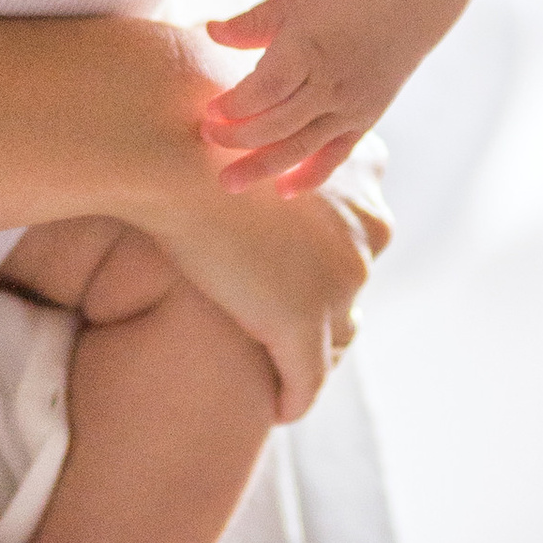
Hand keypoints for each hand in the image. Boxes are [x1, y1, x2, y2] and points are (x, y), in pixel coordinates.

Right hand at [118, 160, 382, 418]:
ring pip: (336, 338)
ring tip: (283, 372)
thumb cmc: (200, 134)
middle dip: (324, 312)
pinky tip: (277, 409)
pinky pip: (306, 381)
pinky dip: (294, 398)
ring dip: (313, 356)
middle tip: (287, 330)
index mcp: (364, 177)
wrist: (173, 149)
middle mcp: (369, 227)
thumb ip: (286, 159)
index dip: (330, 265)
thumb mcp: (264, 136)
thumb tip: (270, 169)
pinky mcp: (302, 321)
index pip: (362, 237)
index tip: (302, 279)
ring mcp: (341, 278)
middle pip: (351, 288)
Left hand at [201, 0, 424, 190]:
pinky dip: (310, 177)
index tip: (208, 112)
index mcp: (308, 50)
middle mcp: (330, 84)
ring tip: (229, 183)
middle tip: (206, 139)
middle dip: (237, 137)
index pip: (265, 90)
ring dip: (262, 167)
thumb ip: (250, 23)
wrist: (403, 2)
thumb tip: (209, 31)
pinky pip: (335, 156)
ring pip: (300, 147)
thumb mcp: (291, 0)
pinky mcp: (363, 120)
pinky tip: (283, 192)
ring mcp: (349, 107)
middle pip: (277, 124)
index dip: (234, 106)